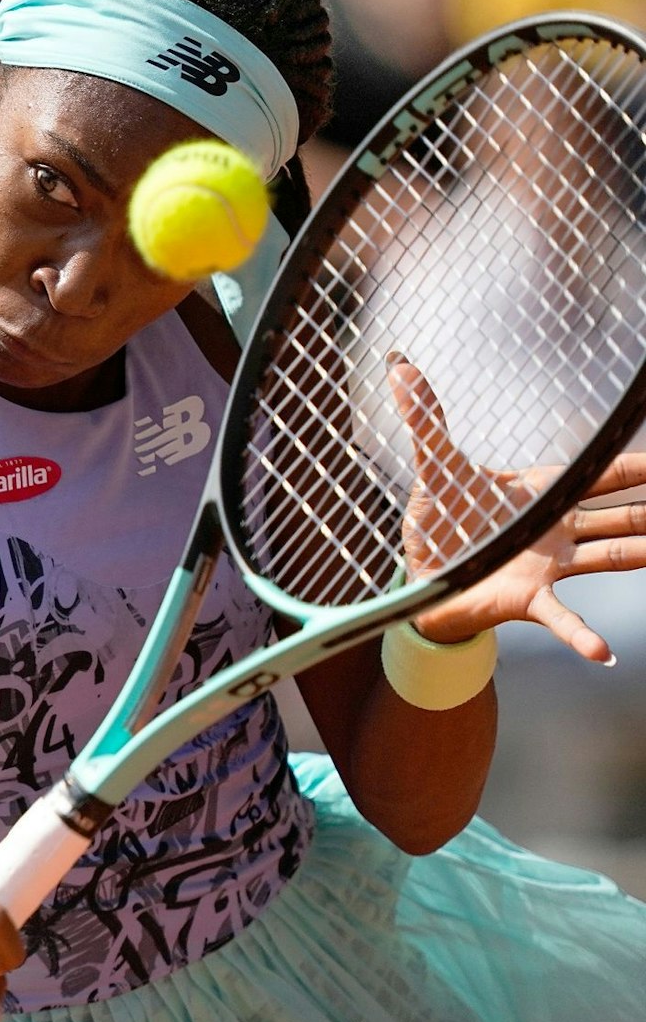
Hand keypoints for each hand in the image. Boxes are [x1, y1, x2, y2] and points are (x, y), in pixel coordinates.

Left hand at [389, 354, 645, 658]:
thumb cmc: (443, 518)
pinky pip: (563, 618)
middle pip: (624, 514)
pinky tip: (603, 654)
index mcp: (545, 494)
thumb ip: (425, 419)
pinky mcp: (529, 598)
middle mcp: (559, 530)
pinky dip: (582, 636)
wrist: (425, 572)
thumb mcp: (434, 465)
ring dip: (643, 553)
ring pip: (612, 555)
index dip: (639, 465)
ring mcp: (551, 565)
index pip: (605, 474)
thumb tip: (399, 367)